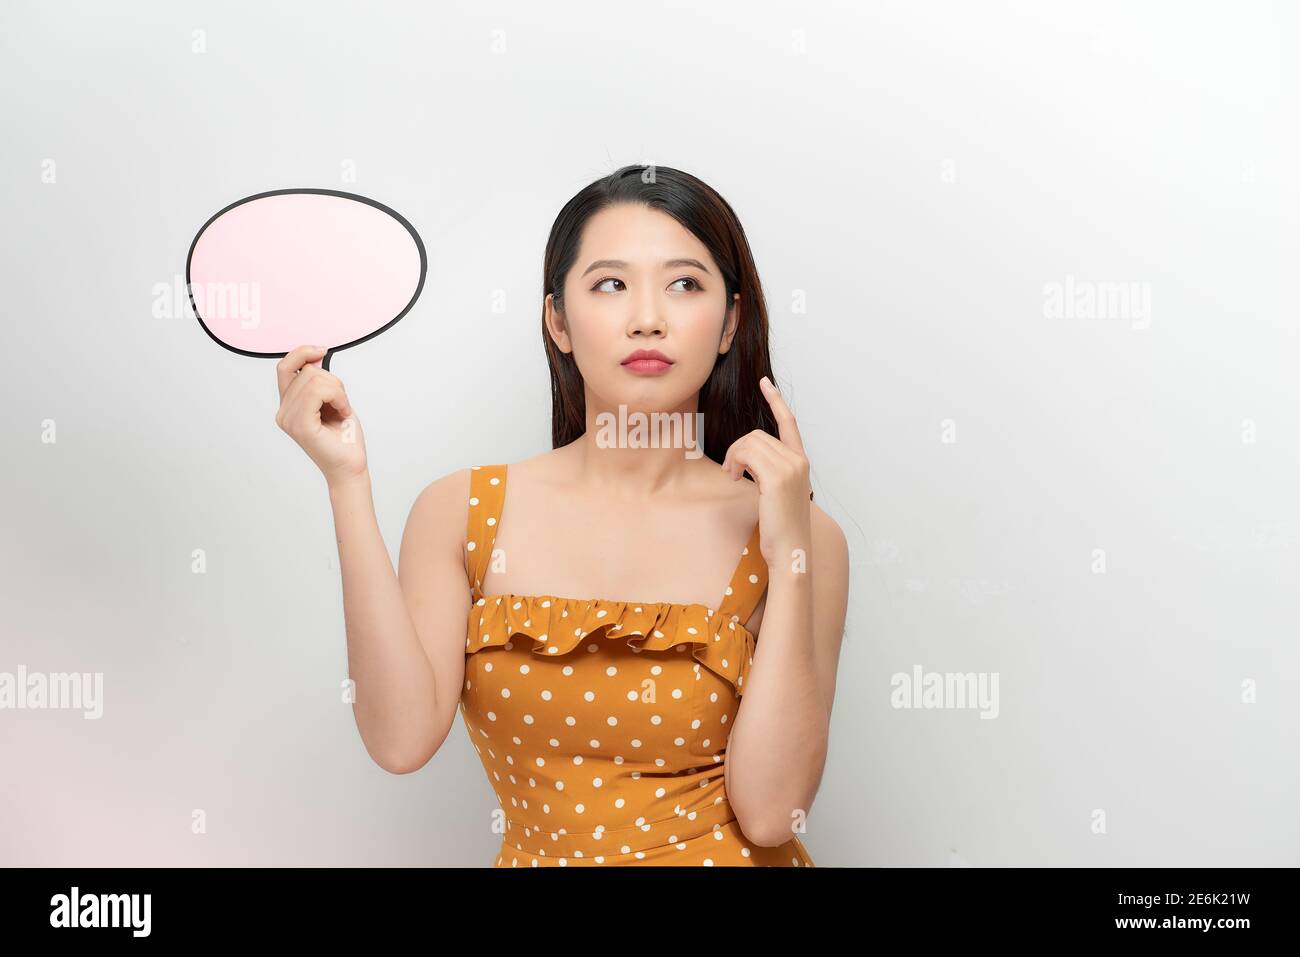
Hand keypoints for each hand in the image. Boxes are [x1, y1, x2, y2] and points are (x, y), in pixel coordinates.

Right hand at [274, 344, 367, 487]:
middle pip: (306, 371)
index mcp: (288, 406)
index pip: (285, 367)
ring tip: (341, 409)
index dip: (302, 353)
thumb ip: (320, 380)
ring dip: (338, 391)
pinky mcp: (301, 425)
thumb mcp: (332, 400)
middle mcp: (283, 412)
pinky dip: (338, 397)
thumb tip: (316, 355)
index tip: (322, 351)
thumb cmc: (344, 438)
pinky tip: (342, 412)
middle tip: (341, 402)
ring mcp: (289, 419)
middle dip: (332, 381)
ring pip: (314, 379)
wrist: (350, 466)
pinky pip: (318, 392)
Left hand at [719, 375, 811, 568]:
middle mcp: (799, 460)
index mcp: (800, 461)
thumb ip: (769, 470)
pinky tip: (736, 478)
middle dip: (737, 449)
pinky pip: (747, 454)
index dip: (776, 401)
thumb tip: (747, 459)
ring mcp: (791, 467)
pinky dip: (735, 462)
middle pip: (757, 434)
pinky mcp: (778, 476)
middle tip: (731, 470)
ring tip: (734, 476)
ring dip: (734, 457)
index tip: (765, 383)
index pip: (789, 423)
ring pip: (750, 442)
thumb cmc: (781, 526)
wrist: (791, 549)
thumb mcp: (777, 492)